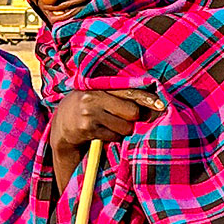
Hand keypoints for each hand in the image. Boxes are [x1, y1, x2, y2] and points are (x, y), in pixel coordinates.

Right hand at [49, 89, 164, 190]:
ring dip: (122, 130)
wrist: (61, 125)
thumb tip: (152, 104)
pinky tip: (100, 133)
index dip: (147, 98)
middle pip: (132, 112)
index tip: (161, 104)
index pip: (129, 90)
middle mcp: (94, 96)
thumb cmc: (88, 108)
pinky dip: (112, 137)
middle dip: (132, 119)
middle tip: (121, 118)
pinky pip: (113, 136)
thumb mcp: (99, 95)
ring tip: (108, 125)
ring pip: (125, 127)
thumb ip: (120, 95)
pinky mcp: (86, 128)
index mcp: (99, 85)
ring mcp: (89, 112)